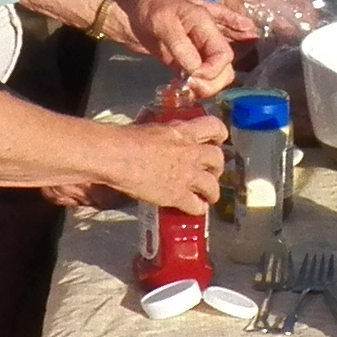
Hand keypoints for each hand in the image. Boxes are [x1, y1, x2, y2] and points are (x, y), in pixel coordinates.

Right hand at [102, 108, 228, 215]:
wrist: (117, 156)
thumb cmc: (126, 139)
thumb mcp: (152, 128)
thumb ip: (164, 133)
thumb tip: (161, 134)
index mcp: (184, 132)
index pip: (214, 127)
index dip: (220, 133)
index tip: (218, 139)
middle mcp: (191, 152)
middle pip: (218, 159)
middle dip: (217, 166)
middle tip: (211, 171)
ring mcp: (187, 176)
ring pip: (213, 186)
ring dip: (212, 191)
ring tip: (208, 196)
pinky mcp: (178, 196)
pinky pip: (197, 206)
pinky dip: (198, 208)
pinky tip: (196, 209)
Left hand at [112, 0, 236, 90]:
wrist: (131, 4)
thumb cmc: (149, 6)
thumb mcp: (164, 22)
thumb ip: (181, 46)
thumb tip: (196, 70)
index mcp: (207, 25)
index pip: (224, 55)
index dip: (212, 70)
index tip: (192, 76)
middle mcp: (207, 39)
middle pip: (225, 69)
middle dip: (211, 83)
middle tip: (189, 86)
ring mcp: (197, 51)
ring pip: (215, 77)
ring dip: (204, 87)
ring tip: (184, 88)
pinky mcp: (185, 60)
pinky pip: (199, 78)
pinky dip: (195, 87)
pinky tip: (181, 88)